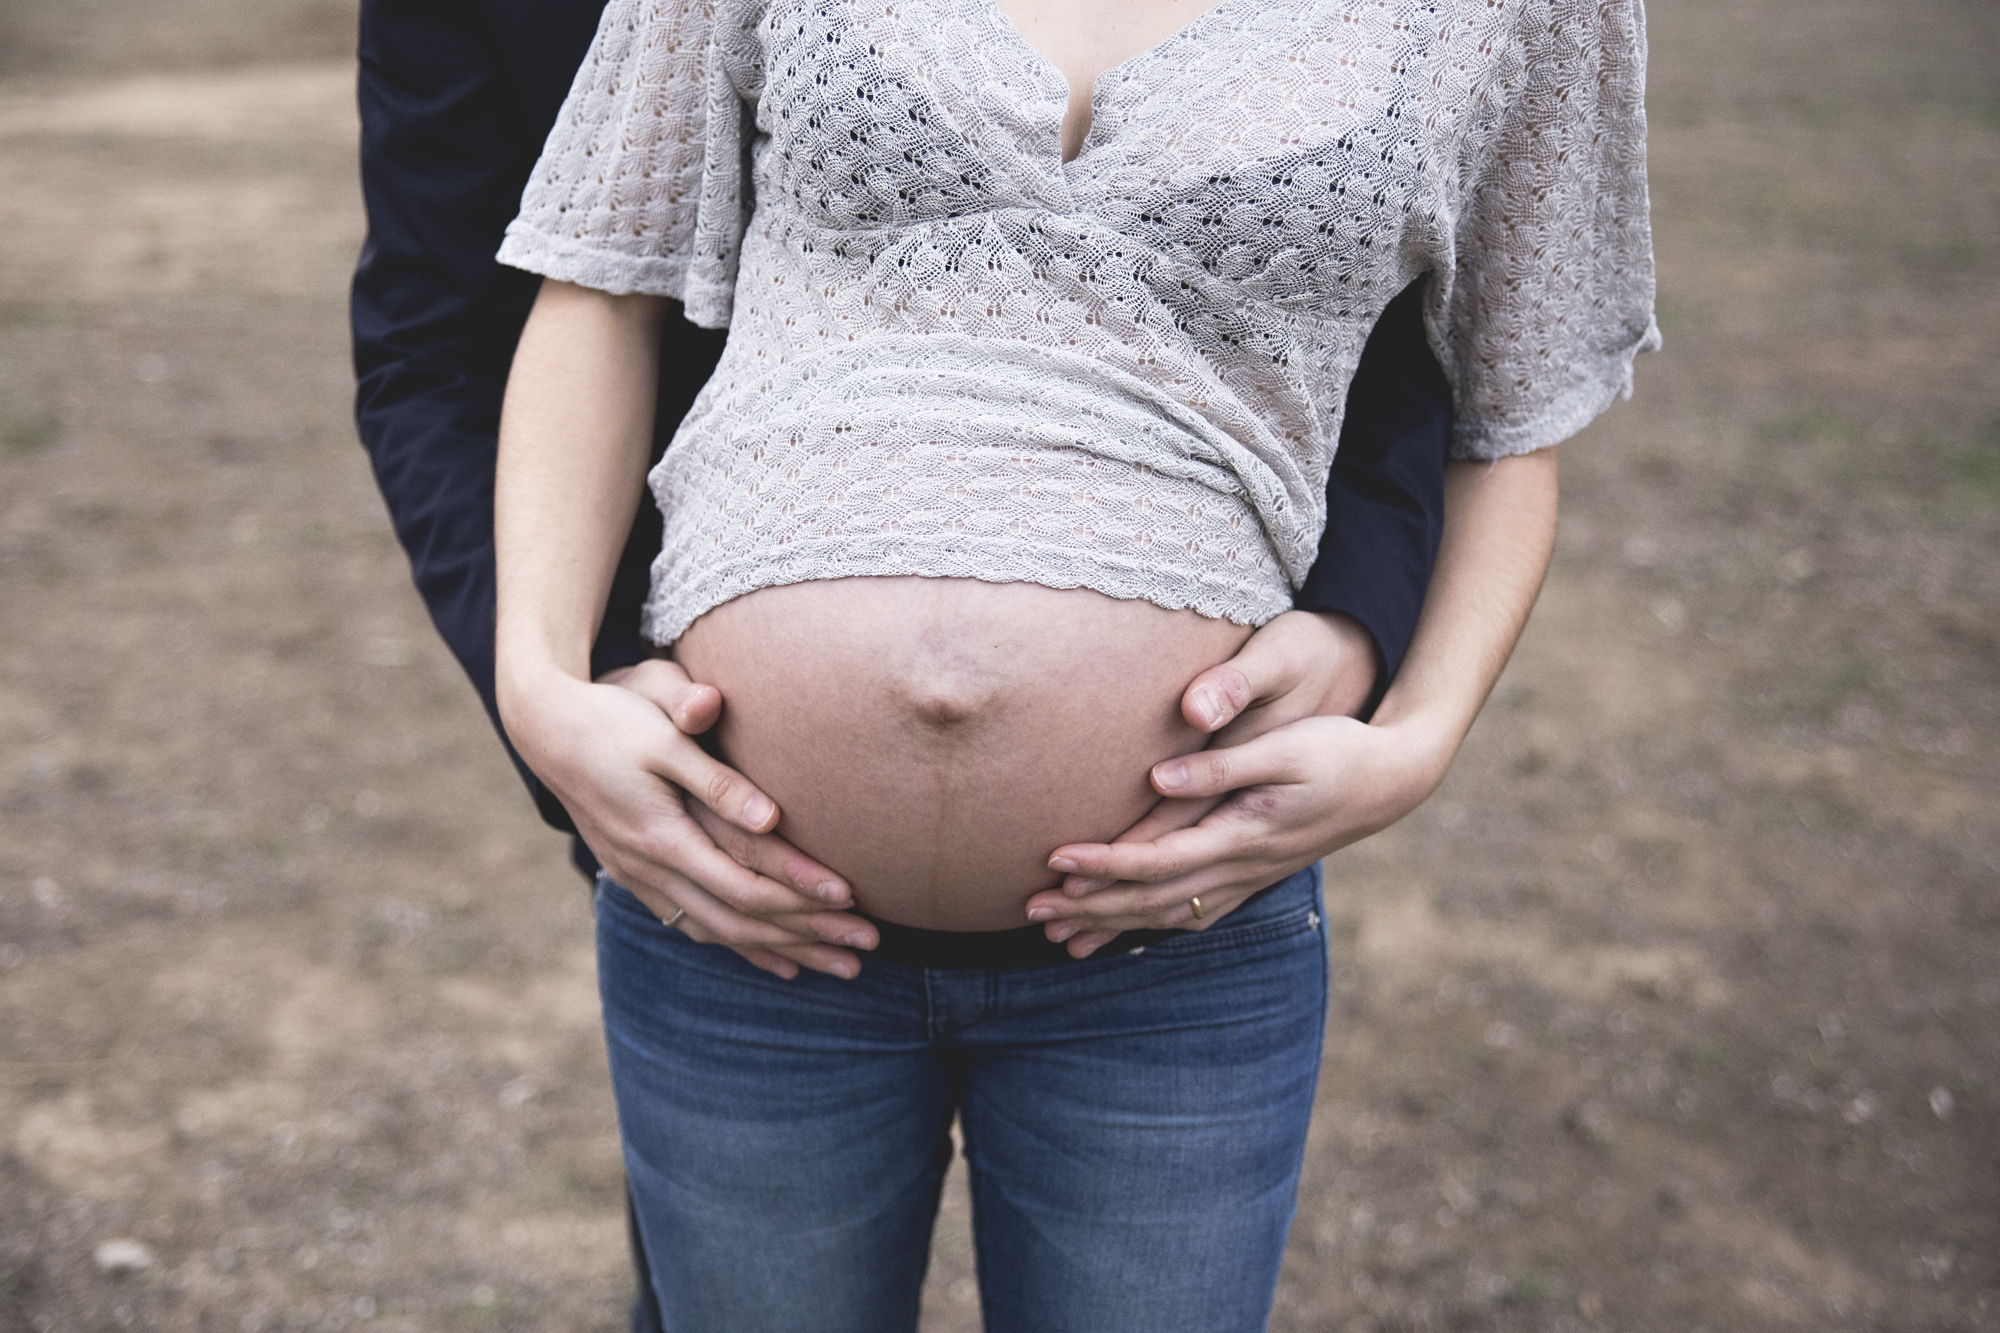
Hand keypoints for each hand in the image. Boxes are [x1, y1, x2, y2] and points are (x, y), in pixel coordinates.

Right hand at [509, 658, 876, 980]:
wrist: (546, 727)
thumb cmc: (612, 716)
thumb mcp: (660, 730)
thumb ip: (715, 774)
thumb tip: (770, 816)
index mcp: (663, 835)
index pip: (742, 881)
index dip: (798, 894)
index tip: (851, 898)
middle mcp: (652, 867)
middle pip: (741, 920)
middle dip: (809, 937)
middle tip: (870, 949)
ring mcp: (643, 878)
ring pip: (722, 932)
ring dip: (785, 952)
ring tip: (843, 970)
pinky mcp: (641, 876)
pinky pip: (697, 926)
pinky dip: (743, 947)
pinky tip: (782, 962)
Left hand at [1026, 451, 1562, 956]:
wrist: (1394, 777)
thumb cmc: (1338, 749)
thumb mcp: (1284, 745)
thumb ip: (1221, 763)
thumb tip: (1158, 776)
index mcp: (1244, 833)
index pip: (1159, 860)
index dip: (1104, 866)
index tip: (1055, 862)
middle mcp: (1242, 866)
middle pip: (1153, 899)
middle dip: (1091, 908)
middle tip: (1032, 912)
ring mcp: (1250, 876)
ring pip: (1170, 914)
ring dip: (1113, 924)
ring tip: (1059, 932)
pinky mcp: (1255, 873)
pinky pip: (1196, 913)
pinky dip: (1152, 924)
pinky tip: (1124, 928)